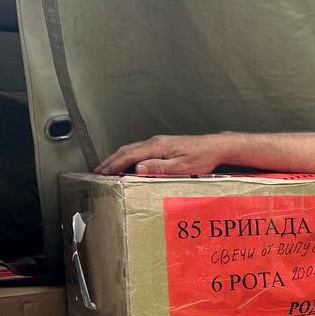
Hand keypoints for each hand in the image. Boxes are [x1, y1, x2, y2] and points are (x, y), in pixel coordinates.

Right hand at [95, 134, 228, 175]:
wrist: (215, 147)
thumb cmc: (201, 158)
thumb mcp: (180, 167)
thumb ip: (158, 168)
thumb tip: (137, 168)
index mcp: (157, 146)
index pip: (129, 155)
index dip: (114, 165)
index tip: (103, 173)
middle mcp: (155, 142)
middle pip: (127, 150)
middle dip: (111, 161)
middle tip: (99, 172)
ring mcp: (159, 143)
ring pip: (132, 149)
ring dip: (119, 159)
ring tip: (109, 168)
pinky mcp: (164, 146)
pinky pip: (140, 150)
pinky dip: (129, 157)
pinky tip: (128, 164)